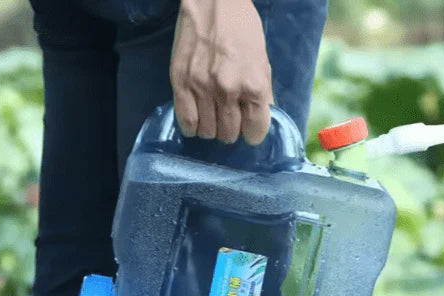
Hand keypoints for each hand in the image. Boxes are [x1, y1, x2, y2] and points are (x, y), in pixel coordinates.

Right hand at [170, 0, 273, 144]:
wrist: (213, 1)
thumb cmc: (242, 29)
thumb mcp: (262, 62)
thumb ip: (262, 94)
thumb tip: (258, 122)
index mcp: (253, 85)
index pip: (255, 132)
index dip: (252, 133)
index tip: (248, 127)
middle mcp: (228, 90)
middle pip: (228, 135)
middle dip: (230, 130)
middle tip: (228, 117)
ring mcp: (202, 88)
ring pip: (207, 132)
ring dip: (211, 128)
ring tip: (212, 116)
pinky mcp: (180, 83)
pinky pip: (186, 122)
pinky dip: (192, 127)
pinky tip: (196, 120)